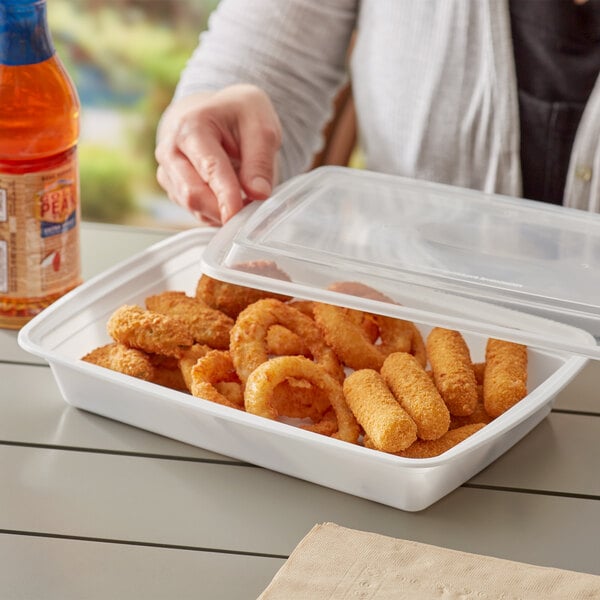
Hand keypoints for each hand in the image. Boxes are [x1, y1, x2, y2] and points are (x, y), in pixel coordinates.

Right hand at [155, 84, 281, 224]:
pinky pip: (196, 212)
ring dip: (222, 213)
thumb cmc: (238, 116)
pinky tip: (232, 199)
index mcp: (191, 127)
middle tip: (253, 212)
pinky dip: (217, 214)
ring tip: (246, 200)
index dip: (226, 196)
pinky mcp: (174, 190)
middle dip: (223, 210)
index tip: (241, 213)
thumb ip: (261, 161)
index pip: (209, 169)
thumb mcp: (261, 126)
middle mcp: (171, 151)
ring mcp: (169, 172)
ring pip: (193, 208)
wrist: (216, 114)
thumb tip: (259, 194)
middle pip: (192, 195)